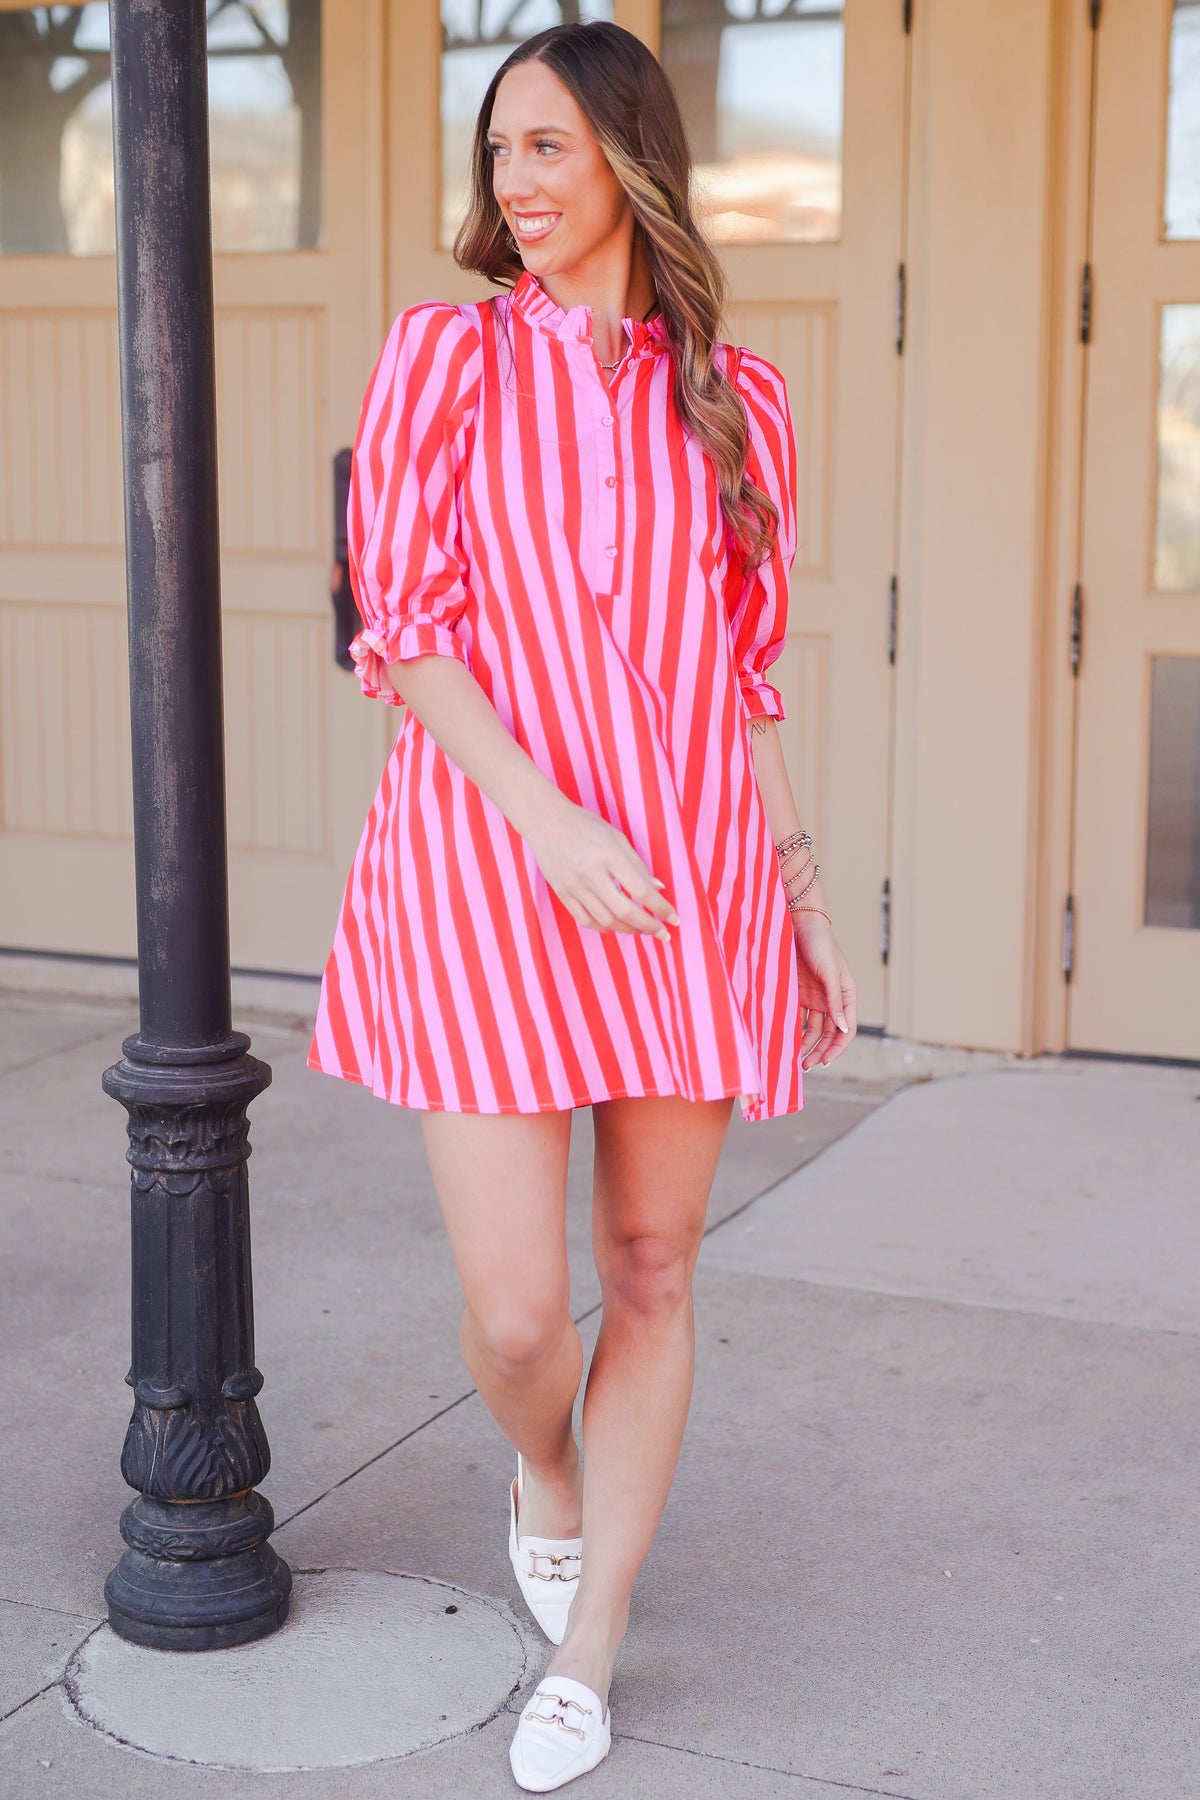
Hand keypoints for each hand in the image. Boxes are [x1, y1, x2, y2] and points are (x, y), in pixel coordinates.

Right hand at [527, 799, 678, 941]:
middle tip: (663, 933)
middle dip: (648, 926)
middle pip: (625, 911)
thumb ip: (638, 865)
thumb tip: (658, 890)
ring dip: (629, 930)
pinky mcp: (563, 894)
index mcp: (609, 855)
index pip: (641, 890)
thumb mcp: (617, 837)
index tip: (674, 918)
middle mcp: (591, 874)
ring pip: (606, 921)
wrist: (546, 821)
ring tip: (642, 929)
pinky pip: (586, 921)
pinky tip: (617, 925)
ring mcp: (574, 886)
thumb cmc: (586, 825)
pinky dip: (605, 928)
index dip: (661, 908)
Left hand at [789, 913, 856, 1068]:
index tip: (823, 1061)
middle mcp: (833, 999)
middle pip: (830, 1033)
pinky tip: (787, 1042)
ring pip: (813, 1029)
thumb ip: (834, 1001)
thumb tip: (841, 1029)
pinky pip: (798, 1018)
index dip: (837, 1047)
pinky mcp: (799, 994)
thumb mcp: (828, 972)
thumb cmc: (819, 943)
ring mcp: (816, 998)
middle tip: (807, 1066)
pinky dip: (795, 1031)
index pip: (847, 1029)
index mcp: (847, 994)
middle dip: (820, 1050)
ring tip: (797, 1060)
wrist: (798, 923)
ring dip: (807, 1045)